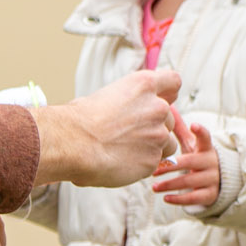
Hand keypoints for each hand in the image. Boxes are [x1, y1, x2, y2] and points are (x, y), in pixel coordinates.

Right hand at [33, 70, 187, 187]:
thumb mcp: (106, 95)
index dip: (168, 94)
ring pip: (167, 142)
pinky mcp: (153, 159)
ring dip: (153, 147)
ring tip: (126, 150)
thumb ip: (129, 100)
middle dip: (155, 126)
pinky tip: (123, 162)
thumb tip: (130, 107)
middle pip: (169, 118)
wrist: (72, 144)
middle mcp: (157, 107)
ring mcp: (158, 134)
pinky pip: (155, 162)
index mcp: (144, 85)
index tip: (163, 101)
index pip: (173, 81)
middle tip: (130, 135)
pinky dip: (143, 164)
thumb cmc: (80, 120)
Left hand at [152, 122, 220, 209]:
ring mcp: (212, 179)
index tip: (194, 125)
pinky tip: (165, 198)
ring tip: (154, 187)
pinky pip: (194, 198)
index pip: (206, 138)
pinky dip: (179, 199)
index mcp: (206, 148)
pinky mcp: (210, 195)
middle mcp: (211, 162)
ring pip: (190, 181)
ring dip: (170, 184)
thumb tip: (167, 104)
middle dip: (171, 166)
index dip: (201, 132)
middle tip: (154, 170)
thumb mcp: (191, 143)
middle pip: (191, 162)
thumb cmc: (198, 157)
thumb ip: (179, 128)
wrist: (219, 181)